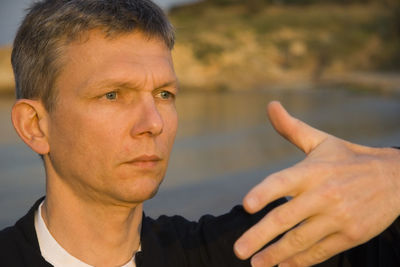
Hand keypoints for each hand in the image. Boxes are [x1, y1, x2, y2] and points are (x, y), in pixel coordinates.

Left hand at [234, 101, 399, 266]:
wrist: (395, 178)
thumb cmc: (349, 158)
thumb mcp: (321, 141)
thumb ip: (292, 128)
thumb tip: (271, 105)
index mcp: (313, 171)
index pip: (283, 181)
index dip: (264, 192)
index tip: (247, 206)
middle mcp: (324, 194)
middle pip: (286, 218)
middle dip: (259, 236)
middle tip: (238, 250)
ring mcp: (339, 217)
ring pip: (301, 240)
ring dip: (276, 254)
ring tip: (256, 264)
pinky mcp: (351, 235)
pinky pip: (321, 251)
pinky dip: (301, 261)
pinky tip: (283, 266)